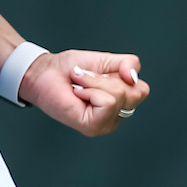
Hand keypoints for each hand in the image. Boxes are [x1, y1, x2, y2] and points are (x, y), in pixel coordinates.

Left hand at [19, 49, 149, 135]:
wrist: (45, 71)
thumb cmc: (70, 68)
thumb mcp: (105, 60)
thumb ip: (128, 64)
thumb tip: (133, 77)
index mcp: (121, 101)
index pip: (141, 88)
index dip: (123, 74)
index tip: (100, 73)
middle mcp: (116, 116)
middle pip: (135, 92)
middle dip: (109, 78)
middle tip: (87, 79)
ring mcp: (106, 124)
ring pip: (119, 96)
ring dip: (95, 82)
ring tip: (80, 85)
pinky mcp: (93, 127)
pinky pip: (107, 102)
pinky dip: (90, 91)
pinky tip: (78, 94)